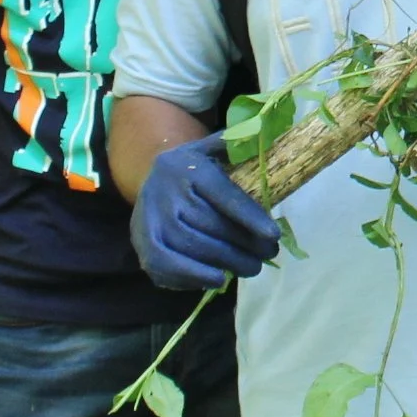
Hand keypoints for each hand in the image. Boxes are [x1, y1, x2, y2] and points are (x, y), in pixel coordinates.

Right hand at [129, 133, 280, 291]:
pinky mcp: (142, 243)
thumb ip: (239, 145)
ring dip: (226, 262)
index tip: (274, 234)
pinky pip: (165, 266)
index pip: (222, 194)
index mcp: (188, 167)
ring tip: (253, 267)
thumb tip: (269, 137)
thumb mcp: (213, 148)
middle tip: (269, 253)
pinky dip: (193, 276)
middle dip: (245, 244)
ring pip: (191, 246)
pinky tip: (218, 279)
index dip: (249, 216)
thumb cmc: (194, 167)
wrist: (148, 178)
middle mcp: (166, 192)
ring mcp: (150, 219)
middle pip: (210, 224)